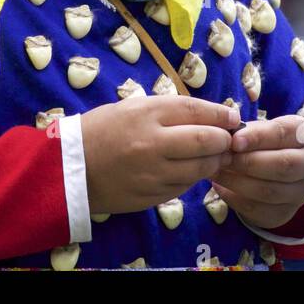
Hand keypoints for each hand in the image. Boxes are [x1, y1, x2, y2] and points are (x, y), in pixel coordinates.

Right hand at [80, 95, 236, 214]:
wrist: (70, 167)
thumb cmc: (102, 130)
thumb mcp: (133, 108)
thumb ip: (170, 111)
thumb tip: (211, 116)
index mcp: (146, 113)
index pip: (197, 110)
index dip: (221, 114)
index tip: (233, 117)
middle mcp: (153, 142)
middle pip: (207, 141)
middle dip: (224, 140)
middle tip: (228, 139)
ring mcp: (153, 173)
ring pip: (201, 168)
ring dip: (214, 162)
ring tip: (214, 156)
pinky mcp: (152, 195)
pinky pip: (184, 187)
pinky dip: (192, 178)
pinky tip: (188, 170)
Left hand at [209, 115, 303, 230]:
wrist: (280, 170)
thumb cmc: (266, 142)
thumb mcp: (262, 129)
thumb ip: (246, 131)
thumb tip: (225, 137)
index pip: (283, 133)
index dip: (257, 137)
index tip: (234, 140)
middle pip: (283, 165)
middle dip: (248, 162)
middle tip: (221, 157)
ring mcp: (301, 192)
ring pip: (269, 191)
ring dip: (237, 181)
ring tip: (215, 171)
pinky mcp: (285, 213)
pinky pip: (258, 209)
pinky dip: (235, 198)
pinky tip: (220, 187)